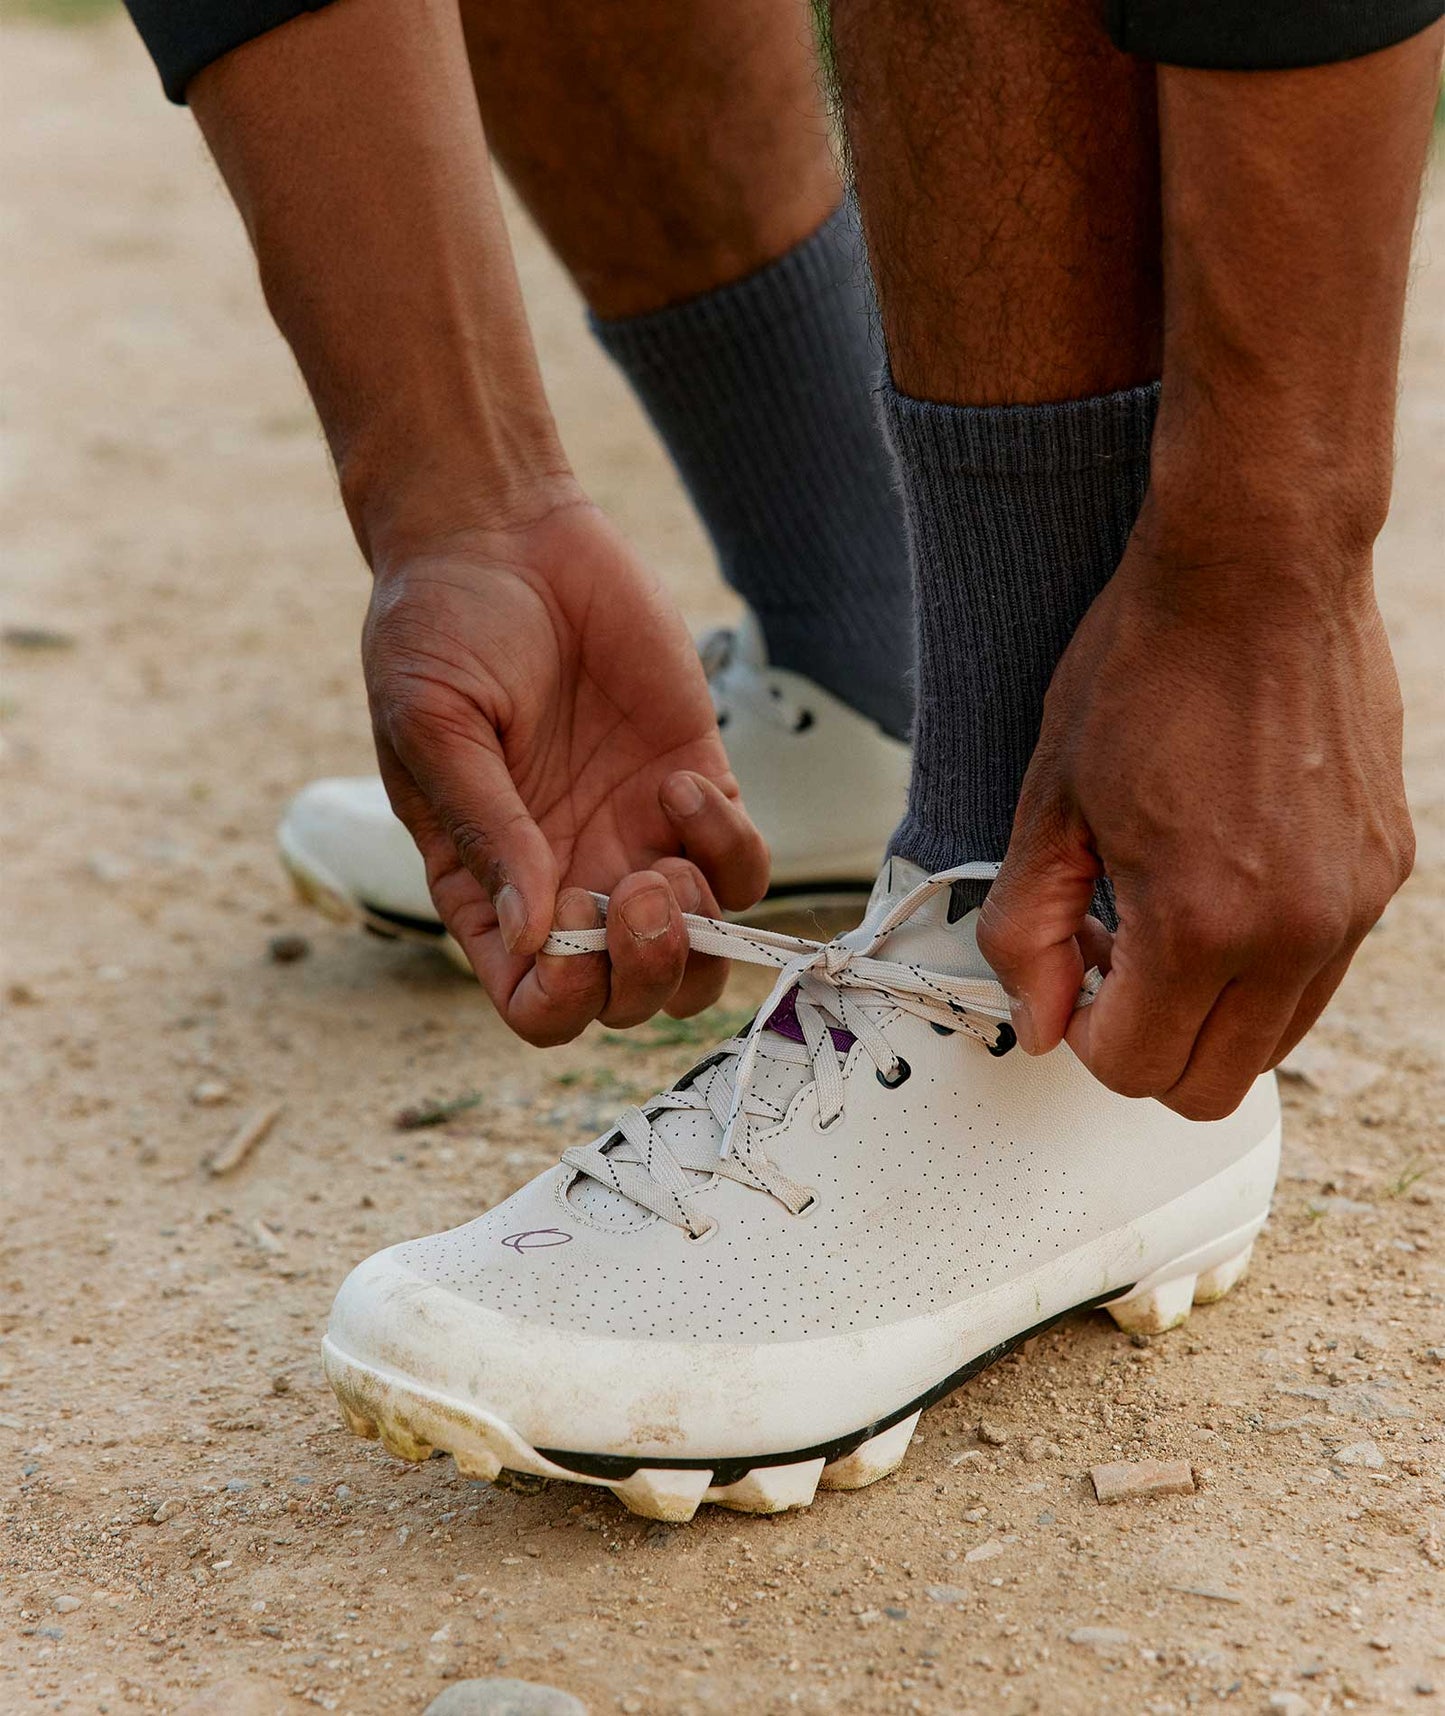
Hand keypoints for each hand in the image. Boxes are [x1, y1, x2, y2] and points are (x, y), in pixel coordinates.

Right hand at [363, 501, 770, 1043]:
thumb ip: (487, 833)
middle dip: (645, 974)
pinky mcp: (694, 789)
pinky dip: (729, 849)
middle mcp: (566, 880)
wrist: (502, 534)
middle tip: (637, 893)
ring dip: (695, 934)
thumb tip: (532, 934)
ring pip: (699, 955)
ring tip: (663, 858)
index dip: (563, 998)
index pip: (537, 1001)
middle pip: (629, 999)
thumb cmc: (438, 629)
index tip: (569, 932)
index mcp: (487, 890)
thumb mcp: (433, 728)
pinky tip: (681, 785)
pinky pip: (742, 868)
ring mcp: (636, 840)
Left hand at [978, 512, 1413, 1119]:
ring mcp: (1354, 905)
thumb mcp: (1052, 801)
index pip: (1138, 1070)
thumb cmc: (1148, 666)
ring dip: (1206, 1011)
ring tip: (1160, 916)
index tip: (1070, 979)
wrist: (1258, 568)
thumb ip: (1029, 929)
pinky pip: (1319, 972)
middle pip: (1213, 1086)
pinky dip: (1261, 966)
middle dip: (1145, 1046)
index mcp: (1202, 923)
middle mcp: (1296, 933)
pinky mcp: (1385, 869)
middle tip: (1108, 961)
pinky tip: (1218, 883)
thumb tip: (1036, 1021)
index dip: (1082, 1036)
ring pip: (1274, 1041)